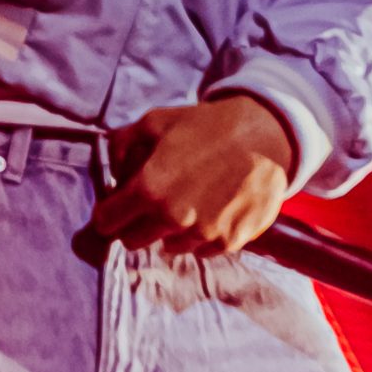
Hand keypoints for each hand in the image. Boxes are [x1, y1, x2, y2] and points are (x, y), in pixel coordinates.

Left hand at [91, 95, 299, 257]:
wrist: (264, 136)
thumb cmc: (207, 125)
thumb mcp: (156, 122)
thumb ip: (122, 145)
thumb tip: (112, 172)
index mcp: (148, 188)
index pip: (106, 222)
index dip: (107, 213)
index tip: (115, 207)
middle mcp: (172, 218)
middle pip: (133, 241)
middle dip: (135, 224)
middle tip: (150, 204)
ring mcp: (202, 233)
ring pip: (168, 246)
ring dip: (170, 230)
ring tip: (187, 202)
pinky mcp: (228, 241)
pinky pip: (200, 250)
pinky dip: (200, 235)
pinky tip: (210, 209)